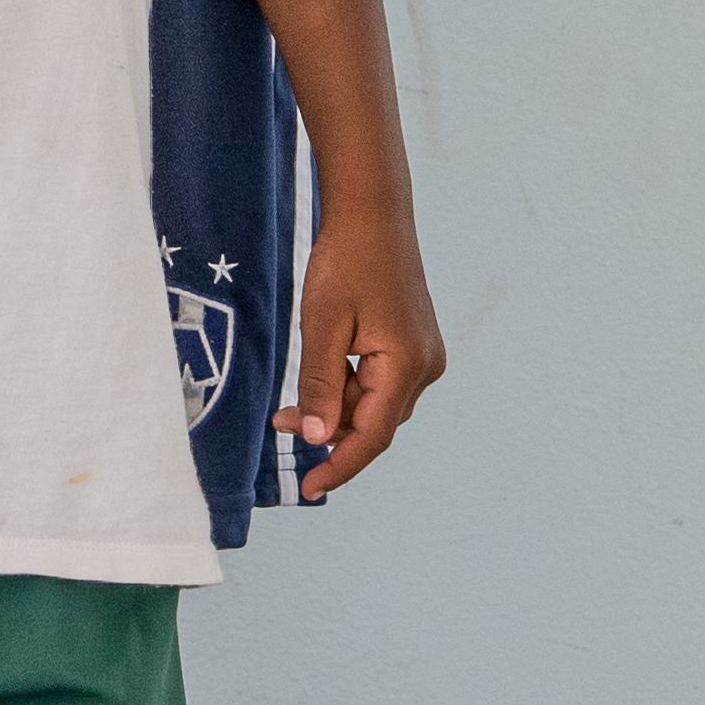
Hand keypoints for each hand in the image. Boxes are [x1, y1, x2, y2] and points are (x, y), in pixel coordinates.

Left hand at [273, 190, 444, 502]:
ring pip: (375, 405)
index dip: (340, 466)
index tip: (310, 488)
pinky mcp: (414, 345)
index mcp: (407, 366)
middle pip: (374, 423)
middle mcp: (426, 367)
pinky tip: (321, 377)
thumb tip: (315, 439)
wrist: (373, 216)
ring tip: (289, 405)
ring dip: (335, 410)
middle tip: (279, 422)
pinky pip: (380, 384)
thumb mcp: (323, 326)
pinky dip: (348, 389)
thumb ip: (320, 386)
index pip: (372, 436)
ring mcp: (424, 356)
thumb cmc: (346, 263)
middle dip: (327, 432)